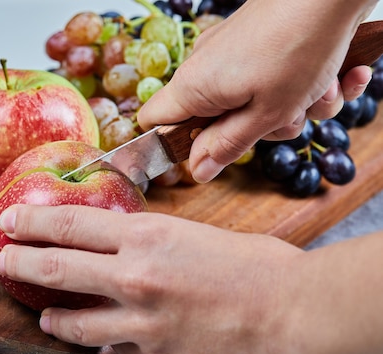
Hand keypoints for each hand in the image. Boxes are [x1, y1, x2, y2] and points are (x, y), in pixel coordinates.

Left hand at [0, 204, 304, 353]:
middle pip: (56, 268)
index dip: (33, 222)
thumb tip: (121, 248)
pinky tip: (97, 337)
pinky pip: (114, 347)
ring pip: (73, 321)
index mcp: (147, 236)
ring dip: (51, 316)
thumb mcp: (195, 237)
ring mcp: (141, 320)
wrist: (293, 312)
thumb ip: (150, 244)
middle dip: (20, 263)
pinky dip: (101, 340)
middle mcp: (135, 275)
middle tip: (3, 261)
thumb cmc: (254, 267)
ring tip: (42, 315)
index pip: (70, 224)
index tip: (10, 222)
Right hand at [137, 0, 373, 182]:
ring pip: (252, 102)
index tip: (211, 151)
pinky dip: (307, 85)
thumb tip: (197, 172)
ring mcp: (229, 53)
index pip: (154, 122)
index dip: (174, 144)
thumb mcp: (265, 114)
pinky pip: (272, 78)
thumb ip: (228, 146)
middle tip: (286, 118)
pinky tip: (336, 77)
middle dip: (257, 130)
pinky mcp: (256, 43)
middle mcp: (204, 68)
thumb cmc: (297, 48)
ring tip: (320, 91)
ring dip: (294, 108)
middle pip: (214, 120)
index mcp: (193, 88)